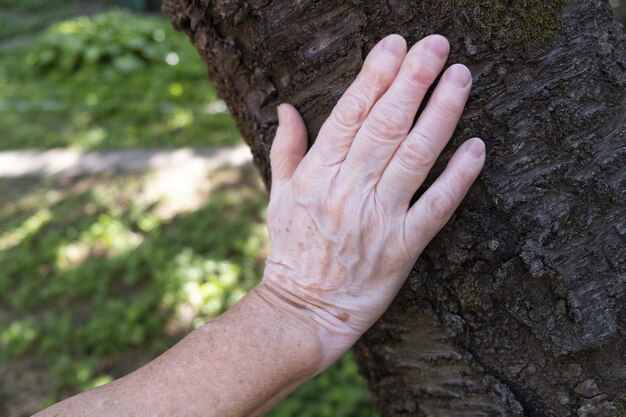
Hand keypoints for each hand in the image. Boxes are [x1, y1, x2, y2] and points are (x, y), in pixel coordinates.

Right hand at [261, 34, 484, 367]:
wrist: (304, 310)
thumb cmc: (291, 250)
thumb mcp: (278, 196)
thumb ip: (286, 149)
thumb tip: (287, 107)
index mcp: (318, 173)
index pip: (349, 113)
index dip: (375, 76)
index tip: (395, 45)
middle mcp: (350, 190)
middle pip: (387, 126)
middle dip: (414, 80)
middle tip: (437, 45)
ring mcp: (380, 218)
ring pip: (416, 157)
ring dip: (442, 114)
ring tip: (461, 78)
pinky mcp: (404, 247)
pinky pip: (437, 206)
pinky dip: (459, 177)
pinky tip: (477, 147)